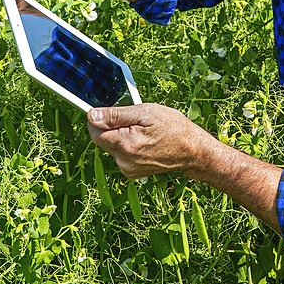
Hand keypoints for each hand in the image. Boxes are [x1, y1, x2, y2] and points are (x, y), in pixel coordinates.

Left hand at [87, 103, 214, 178]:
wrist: (192, 151)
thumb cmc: (172, 128)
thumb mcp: (145, 112)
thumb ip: (115, 115)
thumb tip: (91, 115)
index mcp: (125, 144)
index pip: (94, 131)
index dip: (98, 118)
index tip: (107, 111)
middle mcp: (123, 160)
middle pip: (102, 139)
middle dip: (111, 127)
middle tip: (133, 120)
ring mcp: (128, 169)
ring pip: (111, 147)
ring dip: (119, 136)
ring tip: (141, 131)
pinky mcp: (132, 172)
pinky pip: (120, 155)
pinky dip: (126, 146)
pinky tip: (142, 141)